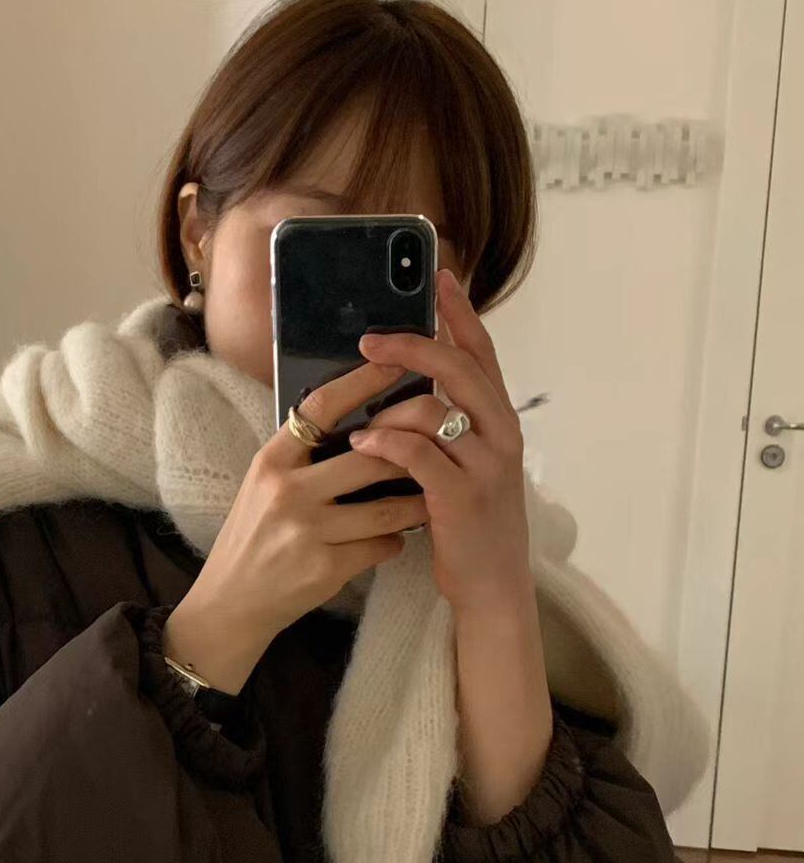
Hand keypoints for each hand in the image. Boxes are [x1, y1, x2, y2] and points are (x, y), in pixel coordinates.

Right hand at [163, 357, 427, 691]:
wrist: (231, 602)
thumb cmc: (254, 537)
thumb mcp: (264, 486)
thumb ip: (303, 457)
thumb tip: (361, 425)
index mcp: (271, 461)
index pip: (321, 408)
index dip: (362, 382)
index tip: (396, 363)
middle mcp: (287, 490)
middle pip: (370, 457)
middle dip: (409, 454)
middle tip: (437, 445)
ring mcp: (307, 531)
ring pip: (388, 509)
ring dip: (415, 505)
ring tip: (428, 498)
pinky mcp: (326, 568)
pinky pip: (382, 546)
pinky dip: (393, 543)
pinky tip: (392, 541)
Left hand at [349, 267, 530, 616]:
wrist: (491, 586)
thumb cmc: (468, 522)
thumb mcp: (467, 464)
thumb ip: (448, 424)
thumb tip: (407, 386)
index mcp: (501, 420)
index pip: (483, 352)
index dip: (461, 312)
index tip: (439, 275)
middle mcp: (502, 435)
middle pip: (460, 368)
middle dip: (413, 345)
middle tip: (370, 338)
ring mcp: (485, 467)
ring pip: (434, 411)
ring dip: (389, 409)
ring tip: (361, 418)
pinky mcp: (461, 499)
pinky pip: (418, 456)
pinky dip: (384, 446)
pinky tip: (361, 447)